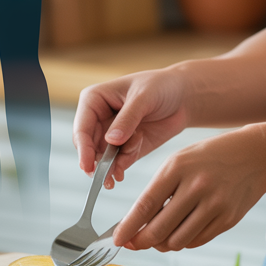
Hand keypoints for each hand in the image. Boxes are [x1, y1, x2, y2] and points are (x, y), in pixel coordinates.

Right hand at [73, 68, 189, 188]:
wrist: (183, 97)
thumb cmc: (161, 86)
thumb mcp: (144, 97)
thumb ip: (128, 118)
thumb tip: (111, 140)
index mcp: (94, 100)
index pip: (82, 127)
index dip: (83, 148)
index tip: (87, 166)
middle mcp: (97, 119)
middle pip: (88, 147)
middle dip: (97, 163)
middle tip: (105, 178)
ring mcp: (110, 135)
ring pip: (101, 158)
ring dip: (110, 167)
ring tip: (120, 173)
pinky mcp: (124, 148)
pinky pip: (117, 163)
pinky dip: (121, 168)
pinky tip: (123, 172)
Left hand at [114, 126, 265, 251]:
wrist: (255, 155)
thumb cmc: (209, 158)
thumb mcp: (179, 162)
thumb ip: (158, 190)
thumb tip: (135, 223)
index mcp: (177, 168)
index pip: (145, 205)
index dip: (127, 227)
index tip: (116, 239)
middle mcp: (196, 187)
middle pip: (159, 229)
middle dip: (141, 242)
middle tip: (132, 243)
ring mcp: (215, 205)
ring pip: (177, 241)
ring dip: (161, 244)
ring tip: (156, 237)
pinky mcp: (228, 220)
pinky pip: (196, 241)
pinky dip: (182, 240)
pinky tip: (178, 231)